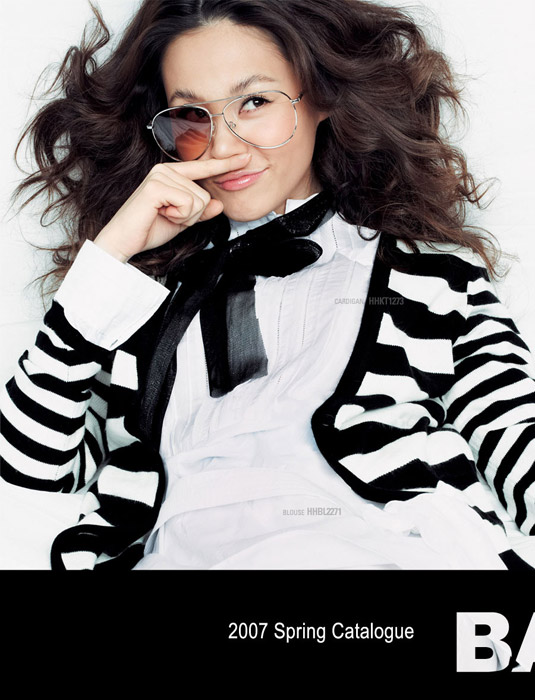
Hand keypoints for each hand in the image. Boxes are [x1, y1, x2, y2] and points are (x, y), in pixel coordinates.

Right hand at [93, 153, 250, 261]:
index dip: (225, 164)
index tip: (245, 157)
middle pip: (204, 194)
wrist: (124, 242)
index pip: (203, 169)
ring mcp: (160, 176)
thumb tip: (218, 204)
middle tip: (169, 217)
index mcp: (171, 174)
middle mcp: (165, 170)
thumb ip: (200, 211)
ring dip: (185, 217)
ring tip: (163, 216)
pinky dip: (179, 216)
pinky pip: (188, 203)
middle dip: (192, 215)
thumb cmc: (148, 229)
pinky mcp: (156, 186)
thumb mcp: (182, 221)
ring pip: (198, 200)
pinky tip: (161, 215)